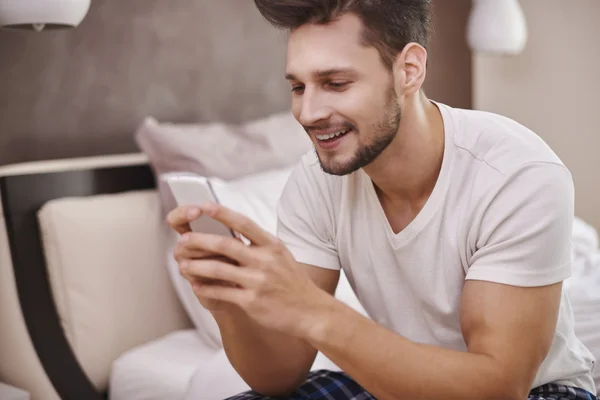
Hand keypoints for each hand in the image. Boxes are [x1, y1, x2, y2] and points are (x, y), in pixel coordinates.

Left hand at [178, 202, 329, 337]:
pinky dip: (206, 288)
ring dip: (196, 266)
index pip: (244, 223)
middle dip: (200, 241)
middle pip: (225, 245)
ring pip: (218, 269)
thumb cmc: (293, 283)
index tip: (205, 206)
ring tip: (183, 264)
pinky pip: (222, 292)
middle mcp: (265, 260)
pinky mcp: (252, 301)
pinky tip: (196, 286)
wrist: (310, 311)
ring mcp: (258, 281)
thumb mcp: (282, 256)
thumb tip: (234, 231)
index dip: (223, 213)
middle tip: (183, 241)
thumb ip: (260, 245)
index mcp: (272, 245)